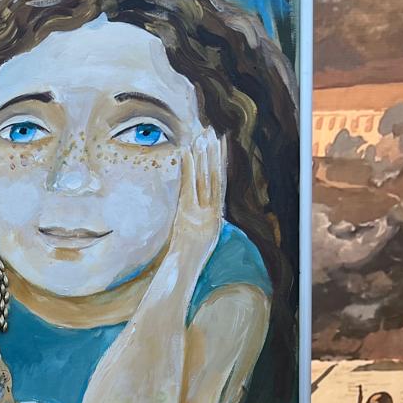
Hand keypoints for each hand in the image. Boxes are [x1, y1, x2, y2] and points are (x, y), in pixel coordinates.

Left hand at [142, 129, 225, 305]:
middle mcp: (211, 212)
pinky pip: (189, 187)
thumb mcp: (195, 238)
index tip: (220, 143)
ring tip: (203, 136)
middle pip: (213, 177)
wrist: (182, 271)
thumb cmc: (186, 257)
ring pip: (205, 179)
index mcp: (215, 216)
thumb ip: (198, 221)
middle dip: (213, 154)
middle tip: (211, 131)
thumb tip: (194, 205)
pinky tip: (188, 153)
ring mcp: (202, 212)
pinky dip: (189, 169)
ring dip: (204, 156)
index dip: (220, 162)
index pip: (219, 183)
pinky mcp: (189, 213)